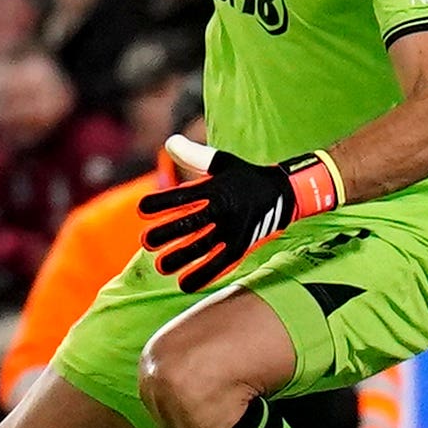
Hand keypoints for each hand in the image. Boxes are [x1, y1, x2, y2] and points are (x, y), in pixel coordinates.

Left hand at [138, 136, 342, 291]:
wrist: (285, 193)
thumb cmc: (244, 177)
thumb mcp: (222, 162)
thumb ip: (194, 155)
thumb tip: (169, 142)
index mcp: (215, 188)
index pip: (183, 196)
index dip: (161, 203)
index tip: (142, 210)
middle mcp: (224, 209)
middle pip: (191, 223)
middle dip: (167, 233)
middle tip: (146, 241)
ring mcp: (234, 229)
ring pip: (205, 247)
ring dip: (182, 258)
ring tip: (161, 267)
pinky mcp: (242, 245)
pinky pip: (222, 264)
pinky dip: (204, 275)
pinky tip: (185, 285)